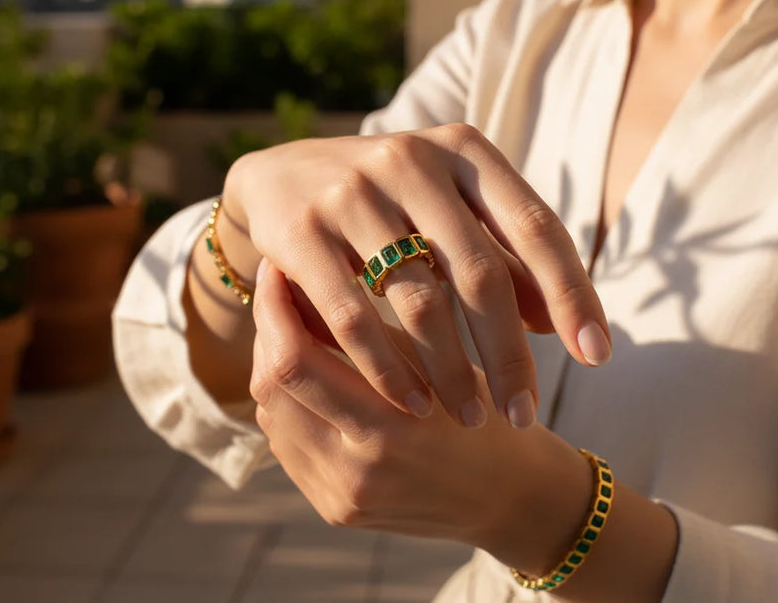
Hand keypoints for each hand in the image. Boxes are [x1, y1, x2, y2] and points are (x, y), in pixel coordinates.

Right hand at [225, 123, 611, 427]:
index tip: (597, 354)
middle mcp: (411, 160)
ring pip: (418, 300)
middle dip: (508, 352)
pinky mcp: (301, 231)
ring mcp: (352, 193)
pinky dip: (388, 369)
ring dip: (451, 371)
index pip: (535, 225)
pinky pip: (353, 315)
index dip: (572, 292)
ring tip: (471, 418)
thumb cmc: (390, 202)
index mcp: (464, 151)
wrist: (280, 175)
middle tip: (525, 414)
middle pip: (480, 271)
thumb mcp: (451, 212)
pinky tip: (413, 405)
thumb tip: (560, 324)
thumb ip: (505, 258)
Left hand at [249, 261, 592, 562]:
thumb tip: (304, 285)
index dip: (275, 309)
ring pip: (270, 414)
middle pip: (270, 386)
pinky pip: (287, 444)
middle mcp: (356, 471)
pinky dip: (289, 403)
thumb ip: (371, 333)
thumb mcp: (439, 361)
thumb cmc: (483, 412)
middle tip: (278, 291)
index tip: (278, 269)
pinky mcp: (333, 509)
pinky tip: (310, 376)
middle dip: (267, 331)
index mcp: (392, 429)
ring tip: (293, 328)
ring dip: (273, 365)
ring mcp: (340, 497)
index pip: (296, 360)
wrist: (511, 498)